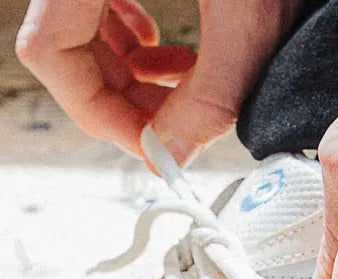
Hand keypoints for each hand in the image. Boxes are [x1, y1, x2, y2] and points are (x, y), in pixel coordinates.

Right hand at [17, 0, 301, 162]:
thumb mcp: (246, 21)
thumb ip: (210, 95)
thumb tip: (171, 155)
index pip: (48, 52)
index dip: (99, 114)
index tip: (152, 147)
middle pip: (63, 44)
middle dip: (121, 98)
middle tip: (174, 129)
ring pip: (81, 27)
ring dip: (130, 73)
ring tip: (182, 89)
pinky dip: (133, 37)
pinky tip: (171, 52)